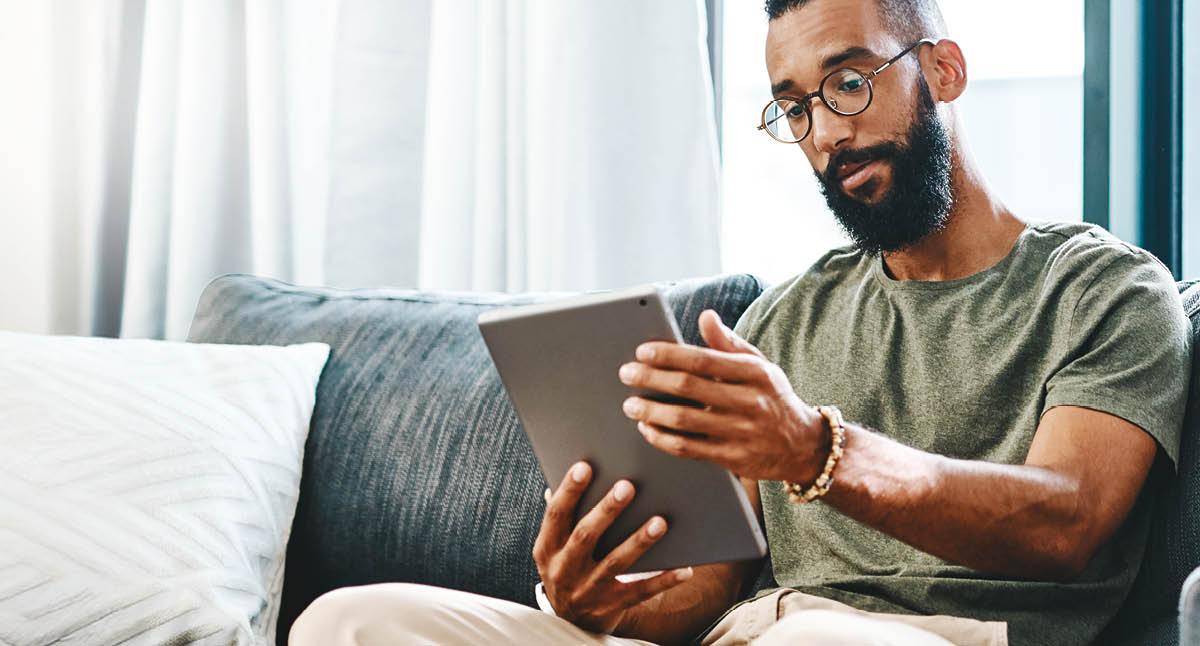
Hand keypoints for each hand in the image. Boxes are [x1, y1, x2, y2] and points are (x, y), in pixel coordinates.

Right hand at [532, 461, 694, 634]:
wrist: (570, 620)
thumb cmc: (568, 565)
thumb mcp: (555, 545)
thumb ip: (563, 515)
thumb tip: (568, 474)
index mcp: (547, 548)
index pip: (556, 515)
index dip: (569, 490)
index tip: (585, 465)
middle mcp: (564, 569)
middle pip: (586, 536)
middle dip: (607, 510)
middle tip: (628, 486)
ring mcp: (588, 590)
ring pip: (615, 563)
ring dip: (639, 542)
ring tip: (660, 522)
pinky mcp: (611, 606)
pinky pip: (640, 592)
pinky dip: (663, 581)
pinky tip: (683, 568)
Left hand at [617, 309, 827, 482]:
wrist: (804, 446)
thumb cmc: (772, 398)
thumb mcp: (759, 365)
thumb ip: (729, 343)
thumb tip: (705, 316)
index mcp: (755, 372)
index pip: (703, 359)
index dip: (669, 355)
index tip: (642, 351)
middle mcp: (750, 401)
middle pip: (689, 388)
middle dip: (651, 379)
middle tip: (626, 374)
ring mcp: (742, 433)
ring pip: (685, 421)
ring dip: (651, 412)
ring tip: (630, 404)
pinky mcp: (734, 459)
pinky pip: (689, 449)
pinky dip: (663, 439)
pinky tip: (647, 428)